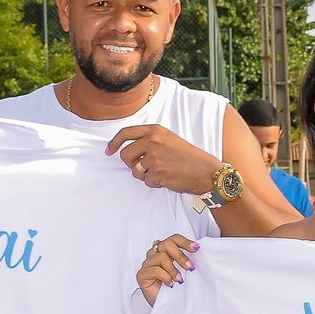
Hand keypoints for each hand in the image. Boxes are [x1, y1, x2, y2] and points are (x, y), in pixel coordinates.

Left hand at [106, 125, 221, 193]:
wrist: (206, 171)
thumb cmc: (188, 157)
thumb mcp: (169, 139)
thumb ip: (150, 139)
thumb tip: (128, 148)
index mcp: (155, 130)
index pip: (125, 133)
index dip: (114, 143)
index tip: (108, 151)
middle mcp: (152, 141)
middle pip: (125, 154)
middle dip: (130, 164)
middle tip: (143, 168)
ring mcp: (154, 157)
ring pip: (134, 170)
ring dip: (144, 175)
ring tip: (161, 172)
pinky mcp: (157, 173)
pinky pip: (146, 181)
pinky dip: (154, 183)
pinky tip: (166, 179)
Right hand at [137, 234, 199, 305]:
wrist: (167, 307)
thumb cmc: (175, 289)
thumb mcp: (184, 272)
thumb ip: (187, 260)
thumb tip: (198, 250)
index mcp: (165, 251)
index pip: (173, 239)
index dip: (185, 242)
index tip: (196, 248)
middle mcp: (154, 255)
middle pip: (167, 244)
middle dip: (181, 256)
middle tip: (190, 267)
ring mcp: (147, 264)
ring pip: (161, 257)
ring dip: (173, 269)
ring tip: (179, 280)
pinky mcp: (142, 275)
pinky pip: (155, 270)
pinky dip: (166, 277)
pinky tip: (170, 285)